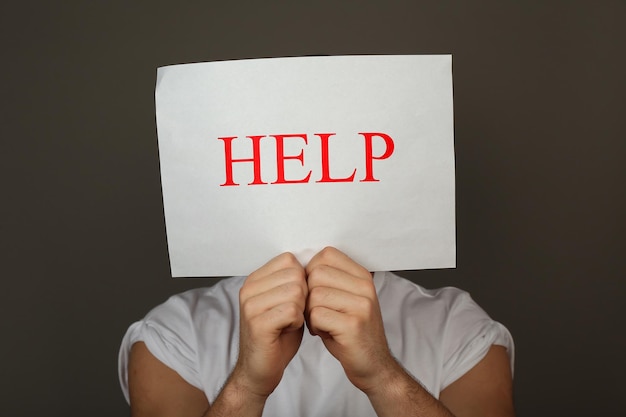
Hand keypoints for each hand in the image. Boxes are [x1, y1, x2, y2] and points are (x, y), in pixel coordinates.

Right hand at [232, 252, 307, 398]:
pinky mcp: (257, 323)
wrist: (259, 369)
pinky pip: (291, 310)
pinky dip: (297, 322)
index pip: (289, 260)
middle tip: (292, 313)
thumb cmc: (276, 336)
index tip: (294, 299)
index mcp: (255, 279)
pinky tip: (287, 329)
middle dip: (303, 295)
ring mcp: (251, 305)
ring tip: (288, 322)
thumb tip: (314, 264)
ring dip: (300, 310)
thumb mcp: (285, 301)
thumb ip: (293, 281)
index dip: (301, 279)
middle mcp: (249, 289)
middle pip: (295, 274)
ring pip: (296, 291)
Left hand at [305, 247, 396, 393]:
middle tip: (318, 311)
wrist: (373, 364)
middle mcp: (365, 287)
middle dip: (309, 294)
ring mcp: (361, 305)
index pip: (326, 255)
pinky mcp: (353, 325)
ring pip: (314, 295)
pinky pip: (316, 315)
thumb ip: (329, 279)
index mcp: (362, 276)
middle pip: (316, 274)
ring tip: (322, 322)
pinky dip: (313, 326)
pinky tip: (324, 332)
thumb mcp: (345, 298)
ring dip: (310, 313)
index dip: (312, 272)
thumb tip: (298, 265)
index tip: (316, 290)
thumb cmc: (350, 330)